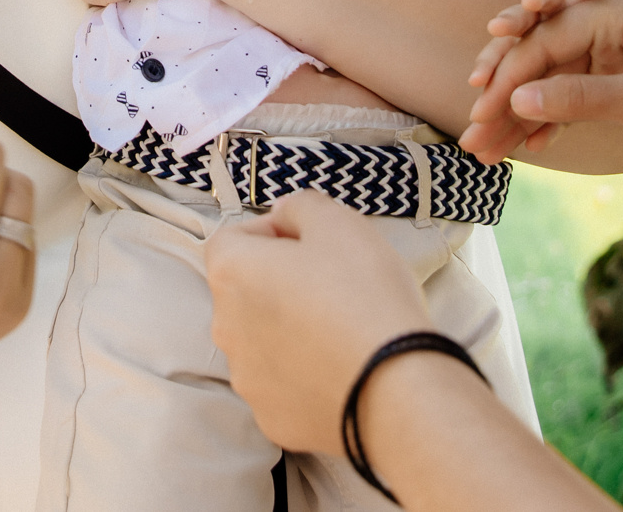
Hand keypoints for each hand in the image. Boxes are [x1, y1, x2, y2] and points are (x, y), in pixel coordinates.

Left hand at [205, 192, 430, 454]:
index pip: (232, 238)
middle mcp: (226, 327)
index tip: (309, 243)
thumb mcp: (338, 222)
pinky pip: (281, 383)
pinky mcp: (272, 417)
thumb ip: (300, 205)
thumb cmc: (366, 298)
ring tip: (341, 328)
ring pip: (261, 339)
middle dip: (279, 282)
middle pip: (245, 291)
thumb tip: (283, 215)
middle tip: (333, 284)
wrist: (397, 388)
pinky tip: (340, 366)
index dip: (271, 233)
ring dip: (289, 329)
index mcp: (232, 273)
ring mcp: (247, 377)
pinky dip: (302, 373)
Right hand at [458, 0, 622, 165]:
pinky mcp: (618, 76)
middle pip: (541, 58)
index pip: (547, 41)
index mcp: (617, 11)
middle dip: (505, 98)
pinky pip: (572, 95)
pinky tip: (529, 148)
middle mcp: (610, 22)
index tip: (481, 112)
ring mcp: (613, 49)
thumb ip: (579, 97)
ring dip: (521, 115)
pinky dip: (551, 120)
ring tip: (486, 150)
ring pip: (551, 80)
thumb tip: (517, 99)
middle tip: (473, 133)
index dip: (510, 78)